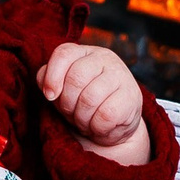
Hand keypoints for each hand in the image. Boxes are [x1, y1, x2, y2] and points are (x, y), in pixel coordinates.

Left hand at [38, 41, 150, 164]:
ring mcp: (121, 75)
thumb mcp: (62, 89)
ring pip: (89, 98)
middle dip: (67, 104)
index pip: (64, 54)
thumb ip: (48, 80)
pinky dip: (96, 127)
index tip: (50, 96)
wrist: (114, 125)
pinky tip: (99, 126)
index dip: (52, 77)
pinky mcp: (131, 97)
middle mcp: (105, 58)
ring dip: (82, 118)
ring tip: (85, 121)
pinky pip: (105, 115)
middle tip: (72, 113)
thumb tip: (48, 89)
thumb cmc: (82, 103)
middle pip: (75, 78)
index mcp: (85, 52)